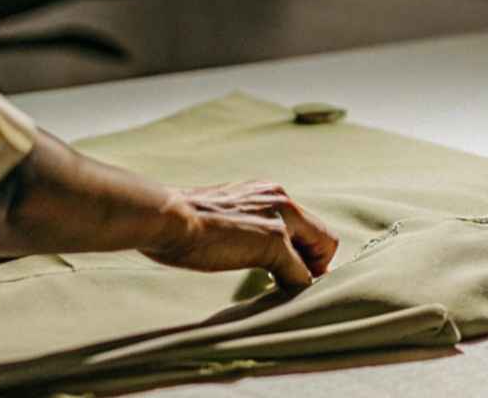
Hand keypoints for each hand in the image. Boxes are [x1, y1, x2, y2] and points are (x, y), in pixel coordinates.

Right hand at [143, 181, 338, 287]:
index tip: (293, 269)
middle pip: (323, 236)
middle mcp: (280, 199)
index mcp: (267, 192)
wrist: (164, 217)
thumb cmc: (178, 221)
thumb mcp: (220, 214)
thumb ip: (242, 224)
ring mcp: (280, 219)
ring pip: (320, 251)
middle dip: (316, 264)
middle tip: (295, 284)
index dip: (306, 250)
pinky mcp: (274, 241)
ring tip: (287, 289)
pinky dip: (294, 288)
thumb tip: (243, 245)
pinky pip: (300, 274)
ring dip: (308, 274)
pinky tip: (274, 294)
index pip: (306, 222)